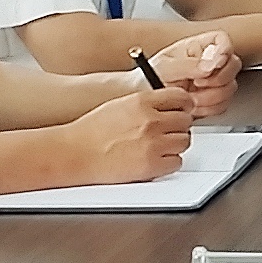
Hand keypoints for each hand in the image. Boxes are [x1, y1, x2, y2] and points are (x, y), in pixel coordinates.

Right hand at [64, 84, 196, 181]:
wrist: (75, 152)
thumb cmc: (91, 131)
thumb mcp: (120, 105)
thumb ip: (147, 104)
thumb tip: (168, 107)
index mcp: (142, 101)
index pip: (181, 97)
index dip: (184, 105)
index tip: (184, 110)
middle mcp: (150, 120)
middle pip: (186, 120)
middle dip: (179, 126)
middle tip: (168, 132)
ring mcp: (153, 143)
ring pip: (185, 141)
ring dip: (175, 145)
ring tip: (159, 147)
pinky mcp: (151, 165)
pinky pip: (177, 162)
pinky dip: (169, 162)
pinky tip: (156, 160)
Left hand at [151, 31, 239, 114]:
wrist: (144, 100)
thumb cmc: (149, 77)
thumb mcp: (164, 67)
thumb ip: (188, 64)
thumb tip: (210, 65)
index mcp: (199, 46)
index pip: (223, 41)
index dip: (223, 52)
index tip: (212, 66)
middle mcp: (210, 61)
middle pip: (233, 65)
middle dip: (215, 80)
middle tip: (195, 83)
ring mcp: (214, 81)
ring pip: (230, 88)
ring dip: (208, 97)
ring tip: (188, 96)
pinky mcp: (214, 100)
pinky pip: (223, 105)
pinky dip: (207, 109)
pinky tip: (192, 105)